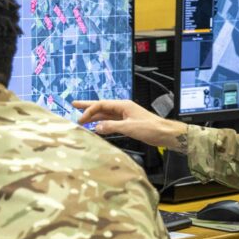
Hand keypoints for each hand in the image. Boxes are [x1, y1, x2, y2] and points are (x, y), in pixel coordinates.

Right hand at [73, 99, 189, 151]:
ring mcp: (125, 115)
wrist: (164, 133)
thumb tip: (97, 127)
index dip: (89, 111)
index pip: (101, 105)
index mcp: (123, 105)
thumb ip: (111, 126)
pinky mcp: (127, 123)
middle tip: (74, 105)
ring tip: (82, 116)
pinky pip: (111, 121)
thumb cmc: (150, 128)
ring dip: (94, 115)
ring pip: (105, 114)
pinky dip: (102, 123)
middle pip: (102, 106)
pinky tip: (97, 126)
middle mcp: (123, 108)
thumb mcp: (129, 127)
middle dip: (88, 106)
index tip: (80, 119)